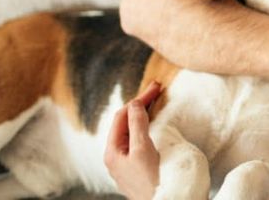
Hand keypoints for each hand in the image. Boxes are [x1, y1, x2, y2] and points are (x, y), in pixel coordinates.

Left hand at [104, 82, 162, 199]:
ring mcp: (125, 163)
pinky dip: (146, 128)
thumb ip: (137, 125)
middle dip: (140, 104)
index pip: (122, 116)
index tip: (155, 87)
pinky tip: (154, 124)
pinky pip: (138, 141)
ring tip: (154, 101)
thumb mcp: (143, 149)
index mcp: (112, 151)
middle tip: (156, 89)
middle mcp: (116, 157)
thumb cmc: (152, 181)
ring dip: (143, 115)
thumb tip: (134, 104)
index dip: (138, 99)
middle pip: (125, 122)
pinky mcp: (136, 168)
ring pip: (132, 132)